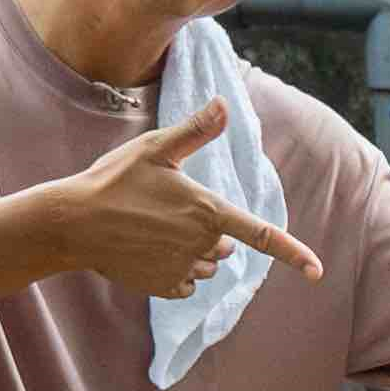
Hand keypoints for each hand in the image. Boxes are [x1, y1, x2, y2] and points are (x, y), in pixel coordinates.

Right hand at [22, 113, 326, 306]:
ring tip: (154, 231)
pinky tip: (148, 253)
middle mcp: (201, 245)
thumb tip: (225, 104)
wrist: (72, 223)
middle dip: (210, 234)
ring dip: (194, 254)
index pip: (262, 236)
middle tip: (169, 212)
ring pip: (206, 266)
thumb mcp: (155, 148)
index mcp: (207, 212)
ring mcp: (182, 269)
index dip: (293, 253)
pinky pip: (185, 284)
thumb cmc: (113, 180)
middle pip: (225, 247)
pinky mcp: (162, 286)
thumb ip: (196, 130)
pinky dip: (176, 273)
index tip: (318, 272)